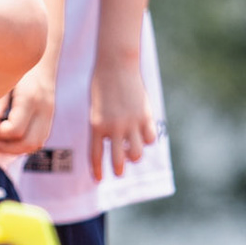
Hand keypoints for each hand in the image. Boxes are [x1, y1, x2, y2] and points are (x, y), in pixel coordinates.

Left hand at [0, 70, 54, 156]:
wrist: (38, 56)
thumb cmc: (14, 65)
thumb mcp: (3, 78)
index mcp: (30, 98)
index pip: (15, 130)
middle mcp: (43, 108)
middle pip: (29, 142)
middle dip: (7, 147)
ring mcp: (49, 114)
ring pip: (36, 144)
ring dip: (16, 149)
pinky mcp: (49, 117)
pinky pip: (39, 139)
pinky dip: (23, 144)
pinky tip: (8, 137)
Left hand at [89, 60, 153, 179]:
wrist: (115, 65)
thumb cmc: (101, 84)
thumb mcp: (96, 107)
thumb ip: (102, 127)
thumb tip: (112, 145)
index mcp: (96, 126)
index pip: (95, 155)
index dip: (97, 170)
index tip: (98, 179)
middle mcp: (113, 128)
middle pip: (118, 161)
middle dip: (118, 170)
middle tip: (118, 172)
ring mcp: (130, 123)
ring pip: (137, 154)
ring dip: (134, 157)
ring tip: (131, 154)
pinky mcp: (145, 116)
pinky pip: (150, 139)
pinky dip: (148, 141)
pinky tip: (144, 137)